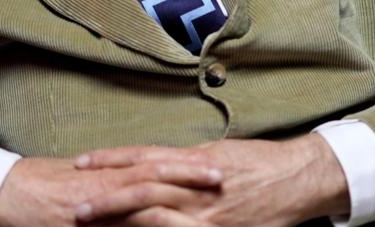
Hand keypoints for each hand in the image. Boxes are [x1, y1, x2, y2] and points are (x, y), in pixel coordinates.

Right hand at [0, 155, 223, 226]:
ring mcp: (98, 201)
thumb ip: (108, 181)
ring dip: (177, 189)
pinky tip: (166, 225)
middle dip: (190, 174)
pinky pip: (121, 218)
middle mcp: (107, 181)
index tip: (212, 161)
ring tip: (206, 191)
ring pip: (145, 191)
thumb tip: (132, 182)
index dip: (184, 162)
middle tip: (223, 173)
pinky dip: (147, 222)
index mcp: (108, 171)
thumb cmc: (36, 186)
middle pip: (157, 172)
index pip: (154, 161)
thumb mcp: (78, 181)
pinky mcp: (86, 218)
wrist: (1, 194)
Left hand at [72, 135, 349, 226]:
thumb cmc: (260, 164)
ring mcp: (207, 214)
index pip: (142, 158)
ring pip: (153, 215)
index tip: (80, 163)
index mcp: (193, 161)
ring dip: (119, 219)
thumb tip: (152, 164)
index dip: (110, 160)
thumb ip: (184, 163)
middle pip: (141, 188)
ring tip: (89, 222)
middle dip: (105, 197)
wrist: (300, 179)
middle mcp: (196, 185)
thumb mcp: (217, 154)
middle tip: (74, 205)